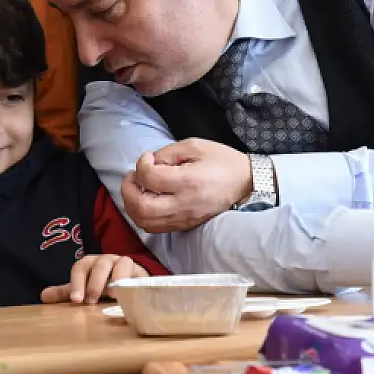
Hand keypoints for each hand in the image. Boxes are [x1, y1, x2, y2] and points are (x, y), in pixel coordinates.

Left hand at [41, 255, 148, 303]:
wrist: (128, 287)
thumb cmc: (102, 288)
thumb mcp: (83, 290)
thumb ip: (65, 293)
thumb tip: (44, 296)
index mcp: (90, 264)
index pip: (80, 267)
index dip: (77, 283)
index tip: (76, 300)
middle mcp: (107, 260)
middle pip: (100, 264)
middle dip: (94, 282)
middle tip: (91, 301)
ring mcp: (124, 264)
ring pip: (120, 264)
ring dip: (116, 278)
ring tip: (112, 295)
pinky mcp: (140, 272)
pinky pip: (137, 272)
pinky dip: (132, 281)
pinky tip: (129, 293)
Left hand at [121, 139, 251, 232]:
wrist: (245, 182)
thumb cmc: (221, 160)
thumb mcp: (195, 146)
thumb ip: (167, 153)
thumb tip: (148, 164)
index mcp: (189, 182)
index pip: (150, 178)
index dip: (141, 165)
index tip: (148, 157)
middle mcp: (185, 204)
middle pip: (142, 207)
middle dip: (128, 190)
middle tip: (132, 176)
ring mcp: (184, 219)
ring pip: (145, 222)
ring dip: (132, 205)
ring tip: (137, 188)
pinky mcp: (185, 226)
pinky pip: (155, 227)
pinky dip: (143, 215)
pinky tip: (147, 200)